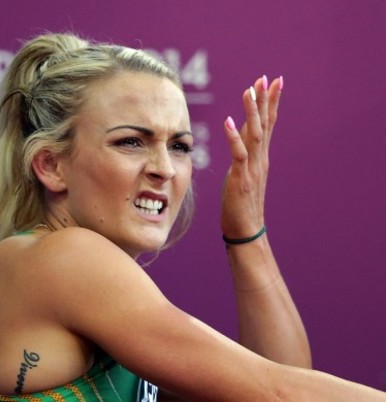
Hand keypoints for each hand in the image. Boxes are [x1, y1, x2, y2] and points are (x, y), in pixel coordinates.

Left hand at [221, 75, 282, 238]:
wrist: (245, 230)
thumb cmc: (240, 205)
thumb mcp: (242, 175)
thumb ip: (243, 156)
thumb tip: (239, 138)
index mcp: (260, 158)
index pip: (268, 125)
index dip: (271, 103)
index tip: (274, 82)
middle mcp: (260, 160)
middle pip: (266, 125)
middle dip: (266, 100)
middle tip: (268, 77)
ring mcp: (252, 169)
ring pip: (255, 134)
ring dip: (252, 112)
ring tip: (250, 90)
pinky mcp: (241, 179)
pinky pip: (238, 154)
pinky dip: (233, 137)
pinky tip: (228, 121)